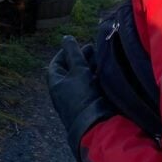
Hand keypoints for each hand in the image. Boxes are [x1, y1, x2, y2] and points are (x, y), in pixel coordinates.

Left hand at [48, 36, 114, 161]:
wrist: (96, 124)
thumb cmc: (83, 95)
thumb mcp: (79, 70)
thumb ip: (73, 53)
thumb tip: (66, 37)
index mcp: (56, 83)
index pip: (56, 63)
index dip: (65, 51)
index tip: (76, 43)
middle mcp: (63, 91)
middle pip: (70, 69)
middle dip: (81, 57)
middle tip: (93, 48)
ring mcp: (76, 99)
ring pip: (82, 78)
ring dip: (90, 67)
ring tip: (101, 57)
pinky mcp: (88, 104)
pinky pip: (89, 87)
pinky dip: (95, 78)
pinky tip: (106, 72)